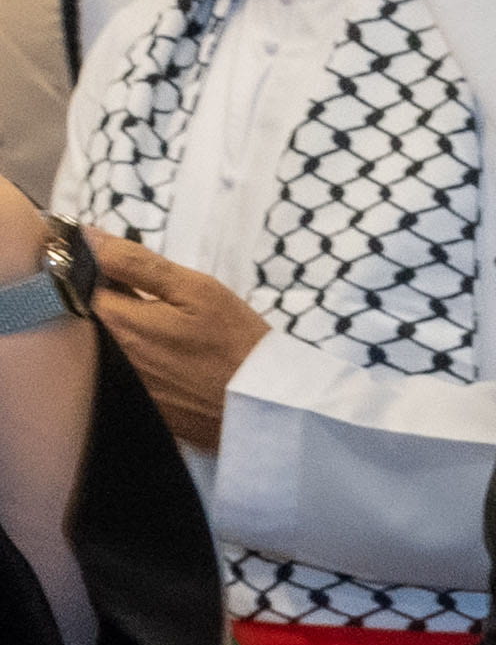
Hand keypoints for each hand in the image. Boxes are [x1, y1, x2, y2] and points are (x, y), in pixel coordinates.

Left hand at [80, 235, 261, 448]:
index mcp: (119, 325)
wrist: (269, 406)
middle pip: (92, 317)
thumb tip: (88, 237)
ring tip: (172, 333)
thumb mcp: (196, 290)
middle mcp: (110, 359)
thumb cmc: (238, 343)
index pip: (78, 285)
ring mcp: (124, 387)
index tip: (124, 269)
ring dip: (130, 331)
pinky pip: (127, 374)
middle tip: (155, 300)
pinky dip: (145, 361)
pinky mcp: (140, 408)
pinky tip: (177, 362)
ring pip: (109, 346)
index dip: (95, 269)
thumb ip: (136, 262)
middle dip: (115, 301)